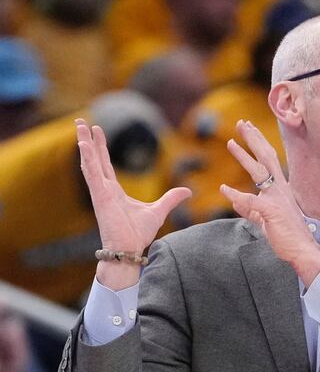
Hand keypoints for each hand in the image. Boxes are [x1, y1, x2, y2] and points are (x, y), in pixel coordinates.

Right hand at [76, 119, 190, 288]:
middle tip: (80, 122)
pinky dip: (87, 159)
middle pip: (94, 159)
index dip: (100, 147)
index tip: (97, 131)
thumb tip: (187, 191)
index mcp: (114, 191)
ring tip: (79, 126)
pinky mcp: (100, 198)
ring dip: (84, 144)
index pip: (105, 164)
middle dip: (87, 140)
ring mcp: (100, 193)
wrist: (129, 250)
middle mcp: (104, 189)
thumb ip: (171, 199)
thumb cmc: (138, 234)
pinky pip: (92, 175)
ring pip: (89, 163)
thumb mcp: (159, 211)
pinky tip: (83, 145)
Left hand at [220, 120, 319, 286]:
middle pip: (266, 157)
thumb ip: (250, 209)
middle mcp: (280, 189)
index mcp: (280, 189)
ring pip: (259, 171)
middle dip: (253, 139)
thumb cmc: (287, 236)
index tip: (249, 129)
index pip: (269, 160)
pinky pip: (250, 201)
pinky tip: (224, 189)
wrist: (303, 250)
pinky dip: (236, 195)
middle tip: (242, 123)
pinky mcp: (271, 212)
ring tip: (230, 143)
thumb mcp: (265, 219)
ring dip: (243, 156)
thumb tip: (235, 200)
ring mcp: (277, 199)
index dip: (258, 143)